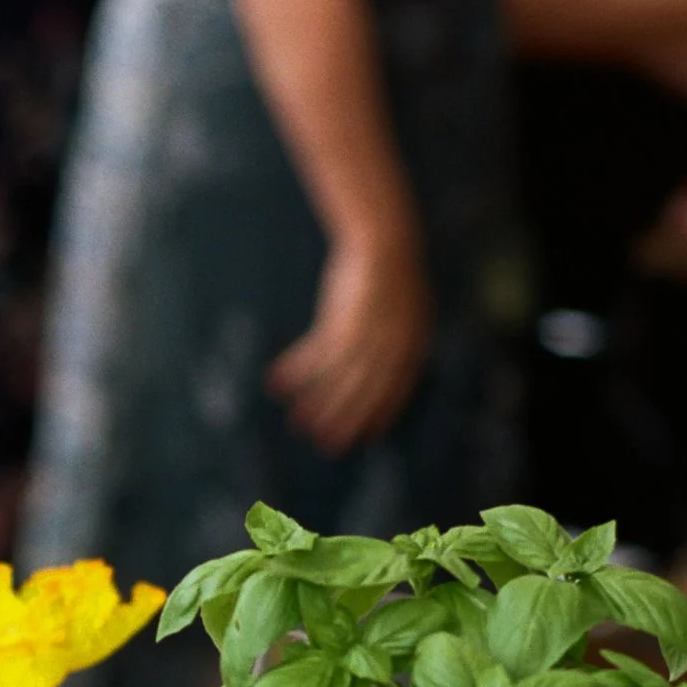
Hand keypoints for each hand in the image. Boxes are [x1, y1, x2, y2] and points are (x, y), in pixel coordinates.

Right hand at [265, 230, 430, 455]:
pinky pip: (314, 358)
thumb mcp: (401, 305)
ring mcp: (367, 337)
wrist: (382, 241)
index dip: (380, 414)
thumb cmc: (389, 269)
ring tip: (298, 424)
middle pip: (365, 393)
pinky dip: (295, 372)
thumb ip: (397, 334)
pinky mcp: (341, 326)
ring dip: (317, 404)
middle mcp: (391, 346)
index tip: (367, 437)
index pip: (397, 389)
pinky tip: (275, 385)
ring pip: (339, 382)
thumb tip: (386, 356)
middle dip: (345, 420)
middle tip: (328, 446)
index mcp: (411, 342)